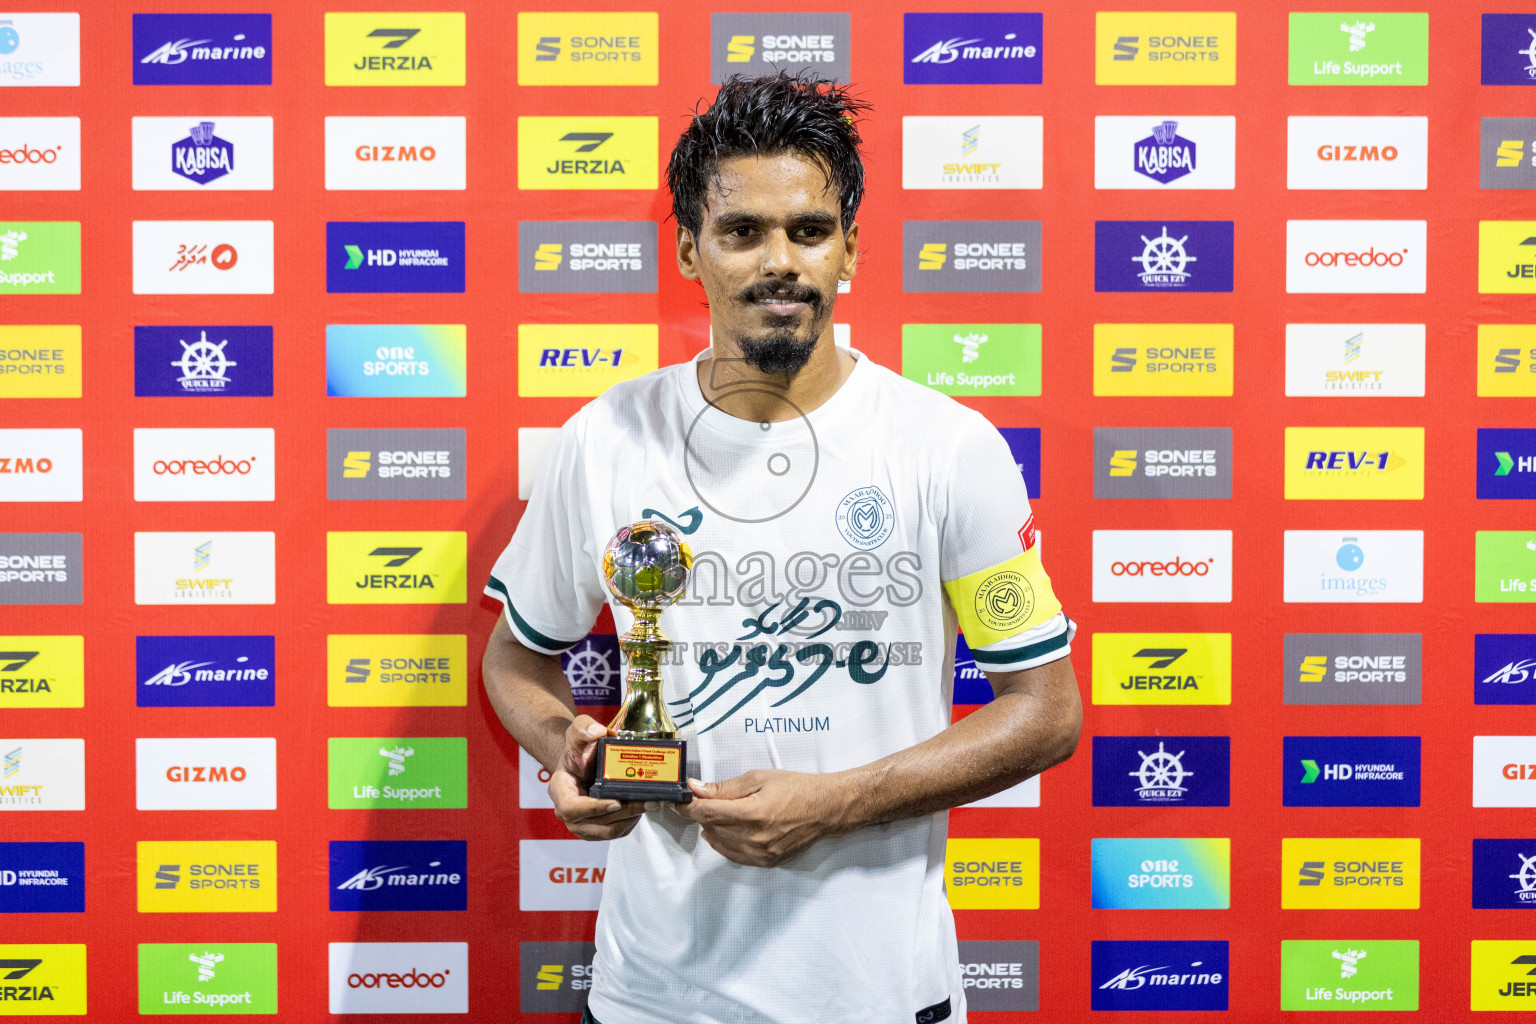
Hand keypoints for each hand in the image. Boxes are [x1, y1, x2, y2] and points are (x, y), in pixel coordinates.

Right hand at [547, 715, 645, 840]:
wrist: (582, 761)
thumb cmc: (579, 749)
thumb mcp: (578, 731)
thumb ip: (583, 727)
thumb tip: (597, 732)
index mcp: (560, 790)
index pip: (571, 808)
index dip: (594, 808)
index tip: (616, 802)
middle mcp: (567, 812)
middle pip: (595, 823)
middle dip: (624, 813)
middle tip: (647, 802)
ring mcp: (581, 823)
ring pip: (607, 831)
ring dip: (630, 819)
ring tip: (649, 804)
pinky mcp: (596, 828)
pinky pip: (614, 831)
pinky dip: (630, 822)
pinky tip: (642, 808)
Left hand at [675, 769, 847, 866]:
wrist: (825, 808)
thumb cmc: (796, 788)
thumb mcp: (759, 778)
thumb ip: (725, 787)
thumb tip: (697, 789)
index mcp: (753, 813)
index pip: (706, 813)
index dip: (687, 806)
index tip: (679, 800)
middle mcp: (755, 838)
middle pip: (710, 827)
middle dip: (703, 812)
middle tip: (704, 799)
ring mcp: (760, 853)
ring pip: (719, 842)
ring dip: (713, 827)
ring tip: (721, 811)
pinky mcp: (765, 862)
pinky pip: (733, 855)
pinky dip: (723, 842)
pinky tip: (724, 831)